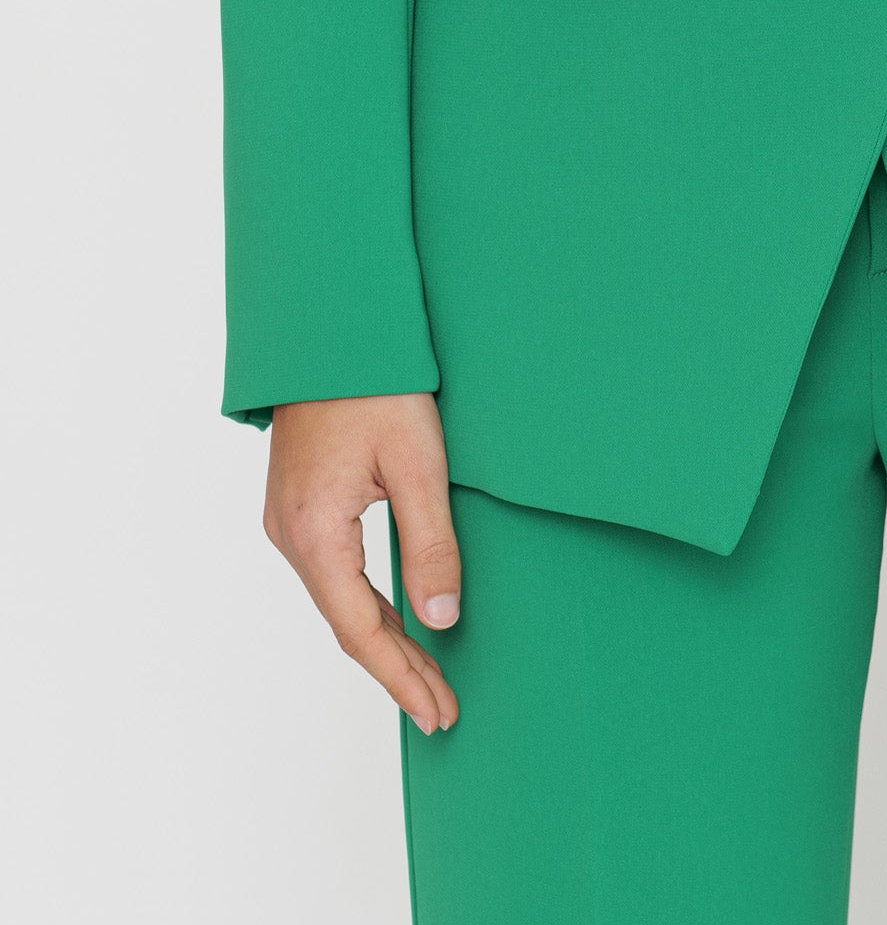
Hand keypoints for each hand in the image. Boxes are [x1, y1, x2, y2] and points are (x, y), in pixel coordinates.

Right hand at [264, 392, 462, 735]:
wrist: (329, 327)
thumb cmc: (375, 383)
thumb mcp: (419, 462)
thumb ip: (432, 545)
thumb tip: (443, 621)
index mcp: (315, 534)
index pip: (362, 630)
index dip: (403, 676)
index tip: (438, 713)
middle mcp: (290, 536)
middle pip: (348, 623)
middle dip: (397, 668)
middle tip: (442, 710)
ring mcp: (289, 521)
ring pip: (340, 600)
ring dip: (384, 638)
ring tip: (428, 676)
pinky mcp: (299, 505)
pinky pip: (334, 573)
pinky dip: (368, 604)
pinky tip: (397, 617)